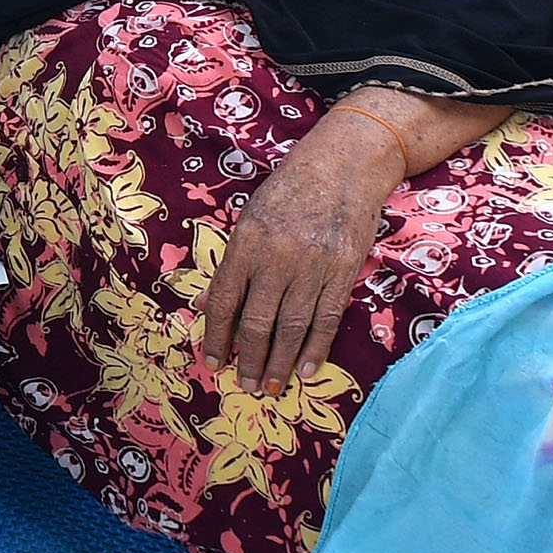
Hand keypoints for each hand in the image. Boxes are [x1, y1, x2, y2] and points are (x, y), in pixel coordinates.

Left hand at [195, 103, 402, 387]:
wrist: (345, 165)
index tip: (213, 363)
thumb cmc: (291, 190)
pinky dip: (316, 348)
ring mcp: (313, 266)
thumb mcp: (251, 218)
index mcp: (247, 242)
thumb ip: (231, 263)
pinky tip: (306, 371)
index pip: (224, 300)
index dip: (216, 336)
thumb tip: (206, 305)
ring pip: (292, 327)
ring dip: (280, 362)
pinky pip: (327, 319)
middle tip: (245, 386)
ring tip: (272, 387)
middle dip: (250, 359)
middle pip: (258, 321)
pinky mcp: (343, 271)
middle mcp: (277, 257)